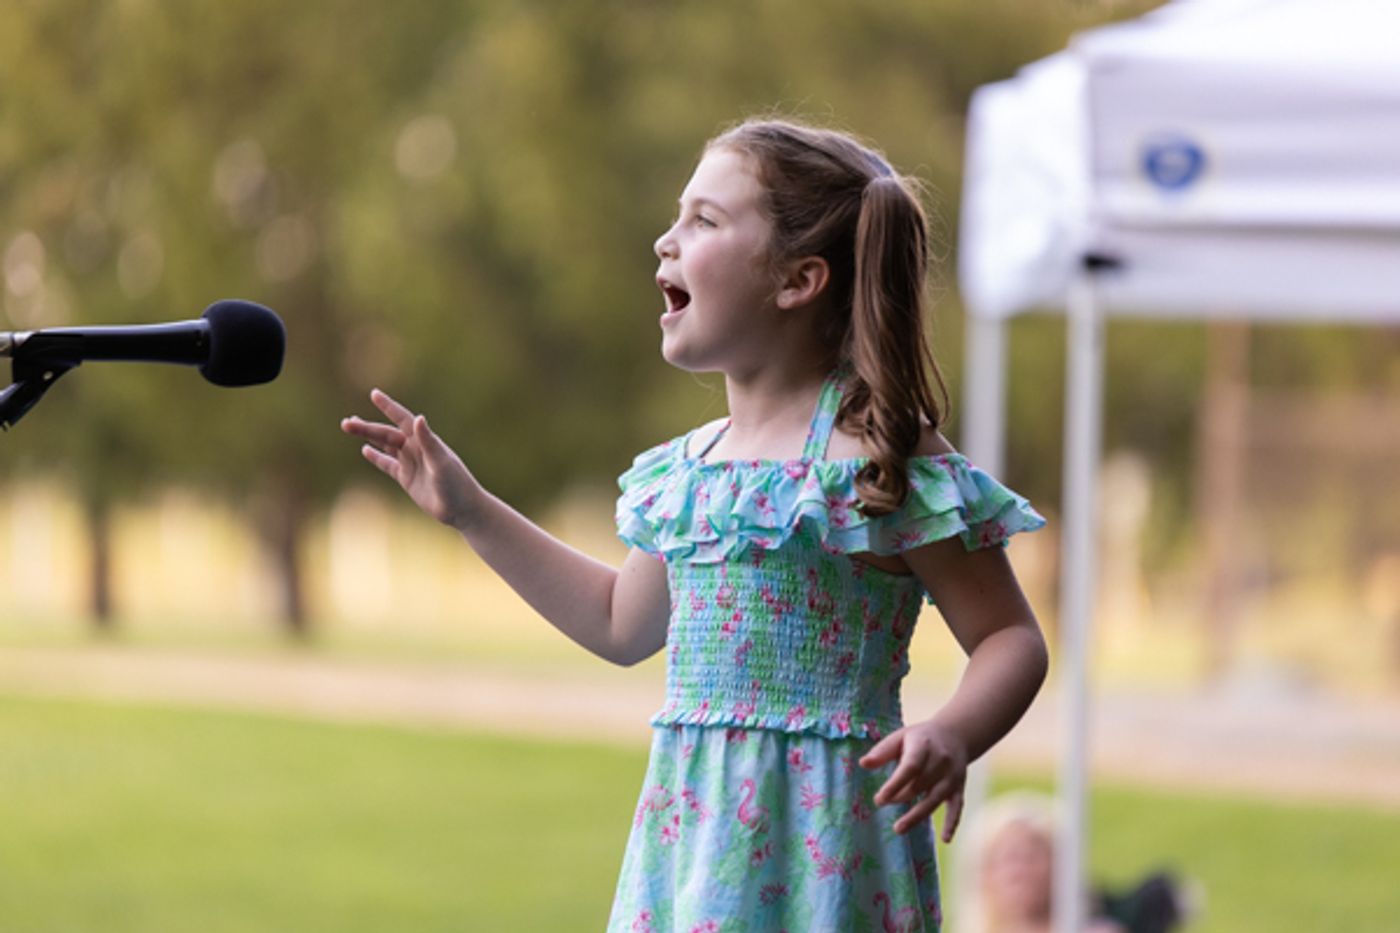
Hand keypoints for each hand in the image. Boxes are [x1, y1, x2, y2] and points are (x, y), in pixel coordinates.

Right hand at [340, 389, 480, 529]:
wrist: (462, 508)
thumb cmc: (456, 483)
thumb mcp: (441, 461)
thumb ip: (429, 441)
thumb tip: (418, 418)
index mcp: (424, 441)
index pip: (403, 419)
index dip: (389, 407)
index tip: (374, 394)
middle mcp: (416, 448)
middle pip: (387, 433)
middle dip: (367, 427)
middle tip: (346, 422)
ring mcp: (411, 463)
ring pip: (385, 445)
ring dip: (368, 437)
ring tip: (350, 427)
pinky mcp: (407, 478)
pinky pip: (388, 464)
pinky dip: (377, 457)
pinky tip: (365, 450)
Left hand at [859, 718, 967, 840]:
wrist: (955, 735)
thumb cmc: (920, 738)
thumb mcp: (900, 737)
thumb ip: (882, 751)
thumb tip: (863, 764)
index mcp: (924, 746)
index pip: (910, 767)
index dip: (895, 784)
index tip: (879, 799)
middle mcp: (941, 761)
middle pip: (920, 785)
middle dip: (899, 797)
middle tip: (880, 803)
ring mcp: (952, 776)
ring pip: (935, 799)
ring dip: (917, 815)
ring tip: (898, 829)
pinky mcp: (959, 788)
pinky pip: (957, 807)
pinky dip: (953, 823)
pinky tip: (945, 839)